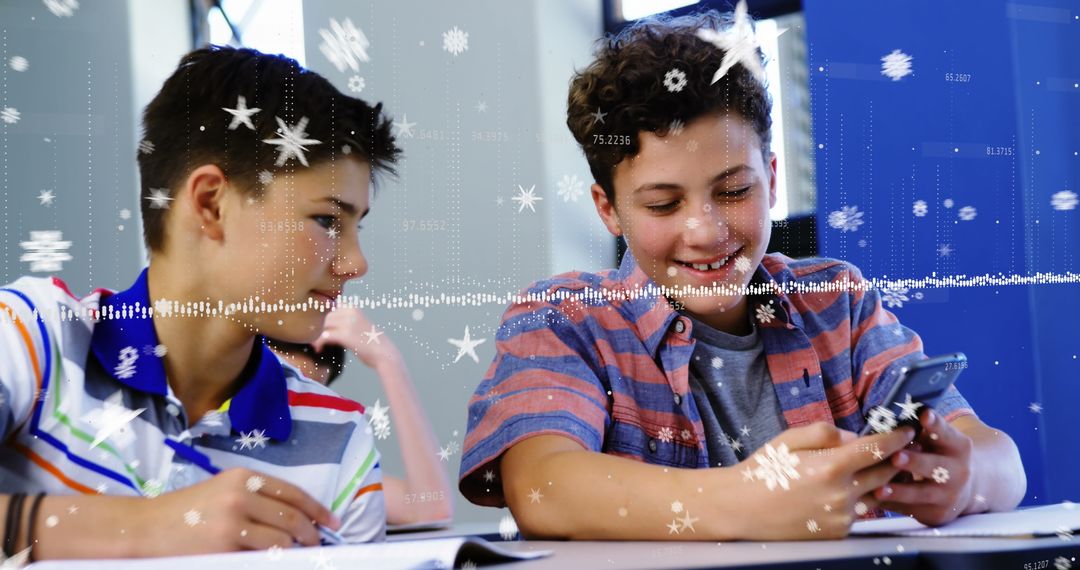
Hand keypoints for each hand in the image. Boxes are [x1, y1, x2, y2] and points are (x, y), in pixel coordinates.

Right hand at [133, 468, 340, 555]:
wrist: (143, 528)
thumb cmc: (184, 512)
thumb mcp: (221, 492)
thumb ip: (255, 498)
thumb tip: (296, 518)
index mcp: (242, 478)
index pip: (292, 492)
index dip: (317, 509)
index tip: (331, 522)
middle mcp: (239, 495)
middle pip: (291, 516)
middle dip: (311, 532)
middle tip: (318, 544)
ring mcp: (232, 523)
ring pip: (281, 538)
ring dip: (295, 549)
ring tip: (300, 554)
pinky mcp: (224, 548)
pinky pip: (261, 557)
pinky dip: (275, 559)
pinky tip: (280, 561)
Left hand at [312, 307, 399, 368]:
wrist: (384, 354)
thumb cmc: (370, 342)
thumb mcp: (358, 324)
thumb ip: (343, 320)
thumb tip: (323, 323)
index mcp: (352, 307)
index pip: (327, 308)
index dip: (317, 318)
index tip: (311, 329)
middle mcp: (350, 311)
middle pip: (322, 316)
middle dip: (314, 328)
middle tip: (309, 339)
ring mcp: (348, 322)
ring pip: (321, 326)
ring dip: (314, 336)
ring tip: (313, 345)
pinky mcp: (346, 335)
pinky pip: (324, 336)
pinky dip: (318, 343)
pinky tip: (319, 350)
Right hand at [737, 422, 915, 539]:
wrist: (742, 508)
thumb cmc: (763, 470)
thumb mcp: (789, 439)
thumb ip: (825, 433)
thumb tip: (855, 437)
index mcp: (830, 466)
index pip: (878, 449)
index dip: (897, 438)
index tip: (907, 431)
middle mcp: (841, 493)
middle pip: (885, 473)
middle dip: (895, 459)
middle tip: (900, 449)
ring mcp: (841, 516)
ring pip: (876, 494)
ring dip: (880, 481)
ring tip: (875, 470)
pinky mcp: (838, 532)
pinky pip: (859, 512)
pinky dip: (858, 500)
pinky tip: (846, 492)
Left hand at [875, 408, 974, 525]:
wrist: (963, 488)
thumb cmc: (938, 455)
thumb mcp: (937, 441)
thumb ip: (919, 430)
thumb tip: (888, 418)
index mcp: (958, 447)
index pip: (946, 433)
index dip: (935, 424)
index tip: (924, 414)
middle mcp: (959, 472)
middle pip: (934, 466)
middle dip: (915, 462)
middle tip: (896, 456)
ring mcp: (948, 495)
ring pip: (922, 493)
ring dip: (900, 491)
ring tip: (880, 489)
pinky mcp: (936, 514)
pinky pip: (911, 509)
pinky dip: (892, 505)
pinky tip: (874, 501)